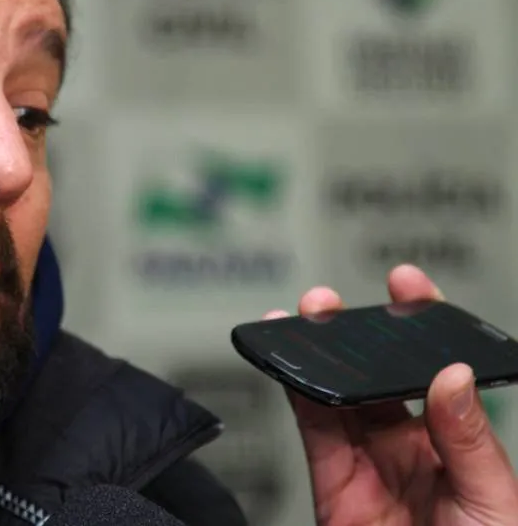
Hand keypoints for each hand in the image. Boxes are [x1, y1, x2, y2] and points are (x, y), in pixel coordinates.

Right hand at [267, 265, 517, 524]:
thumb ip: (468, 439)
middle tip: (333, 302)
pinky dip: (295, 393)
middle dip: (354, 333)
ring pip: (336, 395)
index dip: (423, 324)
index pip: (439, 373)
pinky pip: (311, 429)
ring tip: (301, 318)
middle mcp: (412, 447)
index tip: (407, 283)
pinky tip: (290, 364)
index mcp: (461, 445)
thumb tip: (450, 373)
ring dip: (316, 354)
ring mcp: (369, 464)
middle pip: (376, 375)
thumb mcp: (497, 505)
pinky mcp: (332, 484)